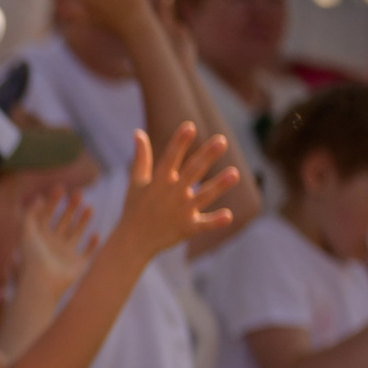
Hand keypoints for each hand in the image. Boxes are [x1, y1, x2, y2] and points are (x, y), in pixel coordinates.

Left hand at [11, 190, 97, 311]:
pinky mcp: (77, 265)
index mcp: (40, 237)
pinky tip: (96, 234)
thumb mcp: (26, 232)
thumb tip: (38, 198)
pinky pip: (88, 253)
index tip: (61, 187)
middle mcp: (53, 244)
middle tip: (78, 194)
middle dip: (71, 207)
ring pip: (77, 233)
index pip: (47, 214)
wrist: (42, 283)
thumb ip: (30, 214)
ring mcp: (66, 255)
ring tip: (89, 207)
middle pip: (63, 221)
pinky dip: (93, 244)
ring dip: (83, 220)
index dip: (53, 201)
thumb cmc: (32, 258)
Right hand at [115, 122, 236, 258]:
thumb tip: (138, 132)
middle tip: (221, 140)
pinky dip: (215, 221)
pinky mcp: (187, 228)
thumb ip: (141, 157)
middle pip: (192, 172)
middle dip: (206, 156)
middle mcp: (171, 194)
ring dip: (219, 185)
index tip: (189, 126)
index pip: (170, 158)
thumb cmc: (135, 209)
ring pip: (203, 196)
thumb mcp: (136, 182)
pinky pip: (203, 224)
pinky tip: (229, 215)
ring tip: (235, 173)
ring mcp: (180, 211)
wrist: (132, 241)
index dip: (179, 143)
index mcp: (159, 182)